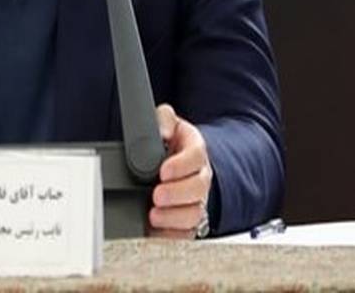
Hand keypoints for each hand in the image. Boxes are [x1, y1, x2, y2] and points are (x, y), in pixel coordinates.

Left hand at [149, 103, 211, 238]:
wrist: (178, 163)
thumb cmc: (172, 143)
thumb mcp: (168, 123)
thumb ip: (164, 119)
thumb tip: (161, 130)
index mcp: (196, 151)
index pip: (196, 157)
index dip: (181, 165)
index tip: (163, 170)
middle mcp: (201, 177)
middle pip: (198, 189)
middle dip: (177, 194)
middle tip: (156, 195)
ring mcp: (197, 200)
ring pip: (195, 213)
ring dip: (174, 217)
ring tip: (154, 215)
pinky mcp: (189, 221)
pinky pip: (187, 233)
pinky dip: (172, 235)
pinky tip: (157, 231)